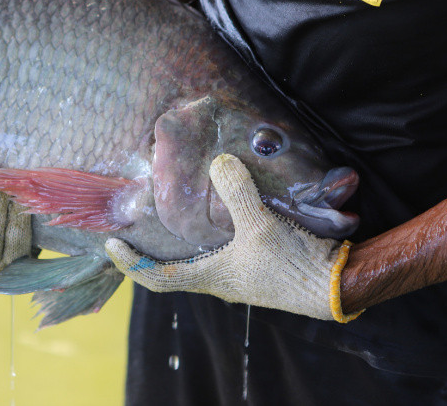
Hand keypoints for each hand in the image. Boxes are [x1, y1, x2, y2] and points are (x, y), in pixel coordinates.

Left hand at [105, 154, 361, 321]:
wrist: (336, 286)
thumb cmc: (292, 265)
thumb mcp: (261, 225)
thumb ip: (237, 193)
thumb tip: (219, 161)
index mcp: (210, 277)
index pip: (156, 278)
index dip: (129, 264)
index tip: (110, 246)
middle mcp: (219, 281)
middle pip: (172, 269)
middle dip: (151, 249)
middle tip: (137, 223)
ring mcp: (238, 276)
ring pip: (198, 259)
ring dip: (181, 241)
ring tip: (171, 211)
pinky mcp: (257, 267)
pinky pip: (223, 251)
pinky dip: (211, 234)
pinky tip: (219, 212)